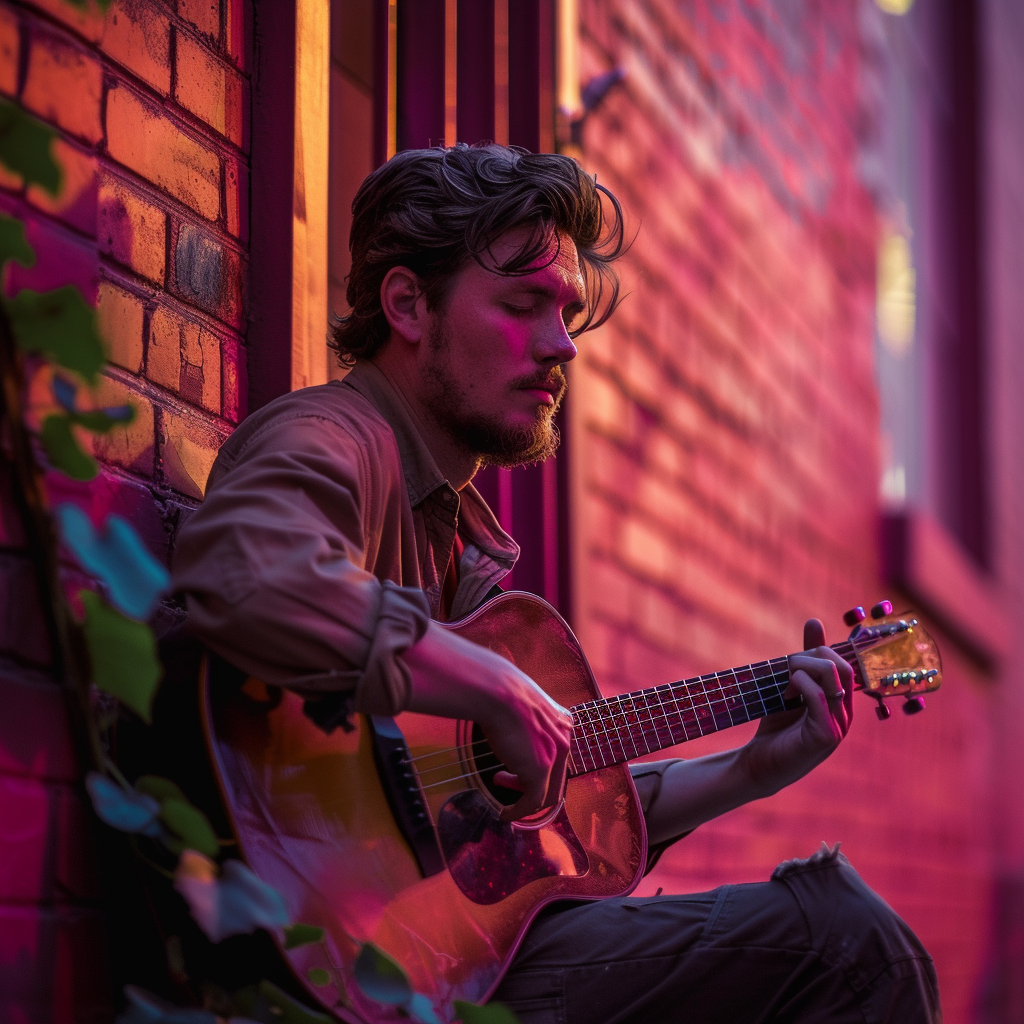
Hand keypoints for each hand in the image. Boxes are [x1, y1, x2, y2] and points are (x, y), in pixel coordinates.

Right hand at [401, 622, 572, 821]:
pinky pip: (532, 802)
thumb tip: (509, 719)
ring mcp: (554, 757)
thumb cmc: (502, 692)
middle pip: (556, 778)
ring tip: (502, 790)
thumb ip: (526, 718)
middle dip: (532, 786)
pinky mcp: (540, 772)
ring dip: (525, 800)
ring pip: (547, 793)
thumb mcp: (522, 704)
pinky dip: (518, 812)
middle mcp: (564, 740)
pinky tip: (504, 813)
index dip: (541, 768)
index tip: (518, 772)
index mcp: (563, 723)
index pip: (558, 756)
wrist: (498, 692)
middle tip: (506, 781)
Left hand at [740, 618, 853, 795]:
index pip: (845, 662)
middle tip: (786, 666)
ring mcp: (839, 726)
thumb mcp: (790, 687)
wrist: (759, 764)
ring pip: (833, 677)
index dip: (822, 646)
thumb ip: (804, 659)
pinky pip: (820, 697)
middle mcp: (845, 713)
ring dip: (802, 668)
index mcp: (841, 701)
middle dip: (811, 655)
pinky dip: (800, 685)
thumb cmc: (776, 726)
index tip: (798, 647)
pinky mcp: (825, 737)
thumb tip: (815, 621)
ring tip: (784, 682)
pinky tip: (786, 693)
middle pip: (842, 666)